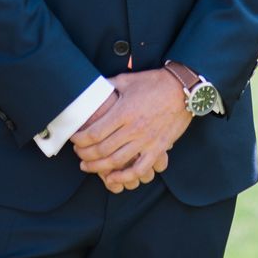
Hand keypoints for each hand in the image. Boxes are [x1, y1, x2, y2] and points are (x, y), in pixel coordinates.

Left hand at [70, 69, 191, 192]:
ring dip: (98, 167)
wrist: (183, 89)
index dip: (80, 140)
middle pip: (101, 150)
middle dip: (85, 155)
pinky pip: (139, 169)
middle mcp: (133, 129)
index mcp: (123, 112)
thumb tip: (92, 88)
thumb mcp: (128, 80)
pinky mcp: (158, 149)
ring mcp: (146, 141)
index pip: (94, 133)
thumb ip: (108, 85)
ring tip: (87, 166)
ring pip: (116, 162)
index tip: (73, 139)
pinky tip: (112, 178)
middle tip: (78, 154)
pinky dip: (124, 177)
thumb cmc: (154, 82)